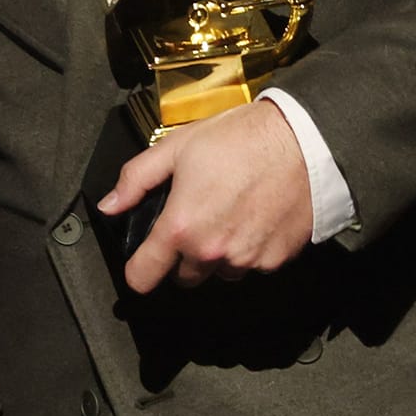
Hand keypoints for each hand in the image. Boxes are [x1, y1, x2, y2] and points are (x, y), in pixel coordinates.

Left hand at [97, 100, 313, 293]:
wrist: (305, 141)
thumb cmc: (242, 139)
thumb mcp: (178, 147)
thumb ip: (137, 179)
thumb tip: (110, 204)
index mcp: (182, 227)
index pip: (144, 276)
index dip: (138, 270)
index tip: (142, 262)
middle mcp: (212, 252)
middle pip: (184, 277)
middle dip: (183, 256)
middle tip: (196, 219)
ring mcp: (246, 260)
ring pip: (220, 272)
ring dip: (218, 254)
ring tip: (229, 214)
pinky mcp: (275, 260)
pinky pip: (253, 265)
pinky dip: (250, 249)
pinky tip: (255, 217)